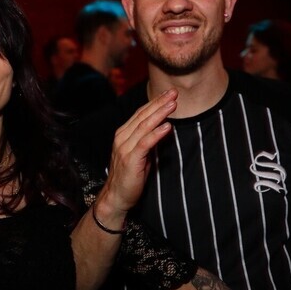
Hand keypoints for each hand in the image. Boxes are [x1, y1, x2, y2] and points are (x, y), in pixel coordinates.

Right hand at [95, 89, 176, 217]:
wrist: (117, 196)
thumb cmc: (130, 176)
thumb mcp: (141, 154)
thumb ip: (149, 140)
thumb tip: (165, 127)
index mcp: (123, 134)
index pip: (141, 114)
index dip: (155, 102)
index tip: (169, 94)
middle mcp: (122, 138)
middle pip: (143, 116)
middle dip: (159, 103)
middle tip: (174, 92)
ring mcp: (124, 148)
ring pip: (144, 126)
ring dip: (160, 114)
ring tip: (173, 104)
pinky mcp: (130, 159)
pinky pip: (145, 143)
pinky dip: (156, 134)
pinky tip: (167, 126)